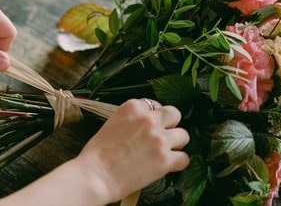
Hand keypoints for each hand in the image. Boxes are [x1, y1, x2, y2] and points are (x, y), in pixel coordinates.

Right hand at [73, 99, 189, 202]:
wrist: (95, 175)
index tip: (150, 126)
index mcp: (132, 108)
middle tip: (161, 136)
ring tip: (164, 153)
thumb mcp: (111, 125)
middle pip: (173, 114)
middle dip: (169, 125)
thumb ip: (130, 121)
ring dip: (176, 144)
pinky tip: (168, 166)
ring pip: (183, 135)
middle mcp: (148, 120)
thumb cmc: (97, 155)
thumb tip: (142, 127)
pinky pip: (184, 158)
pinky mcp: (165, 159)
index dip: (153, 117)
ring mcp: (159, 139)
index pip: (154, 105)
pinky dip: (177, 163)